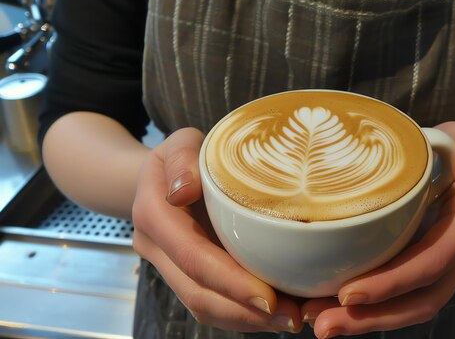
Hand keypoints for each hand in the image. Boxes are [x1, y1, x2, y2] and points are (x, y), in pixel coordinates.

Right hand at [132, 127, 302, 332]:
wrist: (160, 176)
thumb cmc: (180, 156)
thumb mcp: (181, 142)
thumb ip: (182, 158)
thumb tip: (184, 191)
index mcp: (154, 214)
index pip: (193, 257)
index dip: (230, 281)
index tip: (268, 297)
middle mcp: (156, 249)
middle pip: (198, 293)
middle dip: (245, 311)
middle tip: (292, 316)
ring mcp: (170, 266)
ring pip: (204, 306)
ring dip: (247, 320)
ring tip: (291, 319)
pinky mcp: (187, 275)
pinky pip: (211, 303)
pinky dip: (243, 314)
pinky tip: (276, 313)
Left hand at [301, 122, 454, 337]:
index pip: (430, 263)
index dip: (392, 282)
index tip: (349, 292)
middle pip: (417, 301)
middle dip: (370, 317)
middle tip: (321, 324)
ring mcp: (438, 271)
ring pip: (406, 309)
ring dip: (363, 321)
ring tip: (317, 323)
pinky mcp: (418, 272)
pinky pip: (396, 300)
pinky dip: (365, 310)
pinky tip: (327, 307)